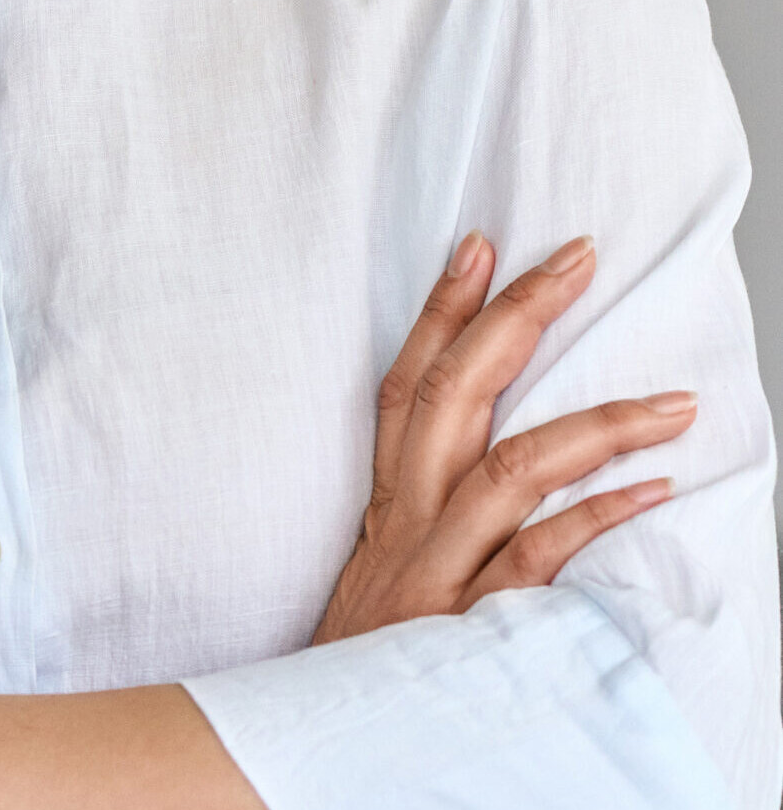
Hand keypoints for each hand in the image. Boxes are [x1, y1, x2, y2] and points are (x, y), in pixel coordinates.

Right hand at [313, 231, 696, 643]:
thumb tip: (481, 460)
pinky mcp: (468, 621)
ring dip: (598, 422)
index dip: (441, 308)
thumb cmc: (363, 659)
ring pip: (514, 464)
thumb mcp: (379, 573)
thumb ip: (420, 516)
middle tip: (576, 258)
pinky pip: (541, 555)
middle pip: (456, 391)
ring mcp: (439, 566)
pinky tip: (652, 488)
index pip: (407, 381)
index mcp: (388, 501)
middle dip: (517, 316)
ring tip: (674, 401)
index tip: (480, 244)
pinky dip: (597, 515)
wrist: (317, 746)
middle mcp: (409, 517)